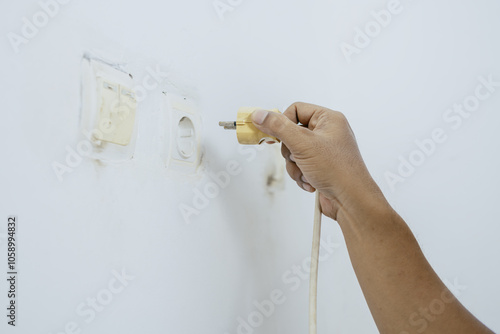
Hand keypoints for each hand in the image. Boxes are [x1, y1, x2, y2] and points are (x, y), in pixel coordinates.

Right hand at [251, 102, 384, 219]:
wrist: (350, 200)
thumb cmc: (338, 170)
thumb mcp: (303, 144)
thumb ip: (279, 127)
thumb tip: (260, 114)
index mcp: (328, 119)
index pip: (296, 109)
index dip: (283, 122)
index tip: (275, 135)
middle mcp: (327, 133)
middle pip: (291, 133)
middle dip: (290, 151)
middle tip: (298, 158)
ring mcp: (324, 151)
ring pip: (293, 152)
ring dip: (295, 166)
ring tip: (307, 173)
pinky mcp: (320, 167)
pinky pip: (299, 166)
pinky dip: (301, 175)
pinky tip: (312, 181)